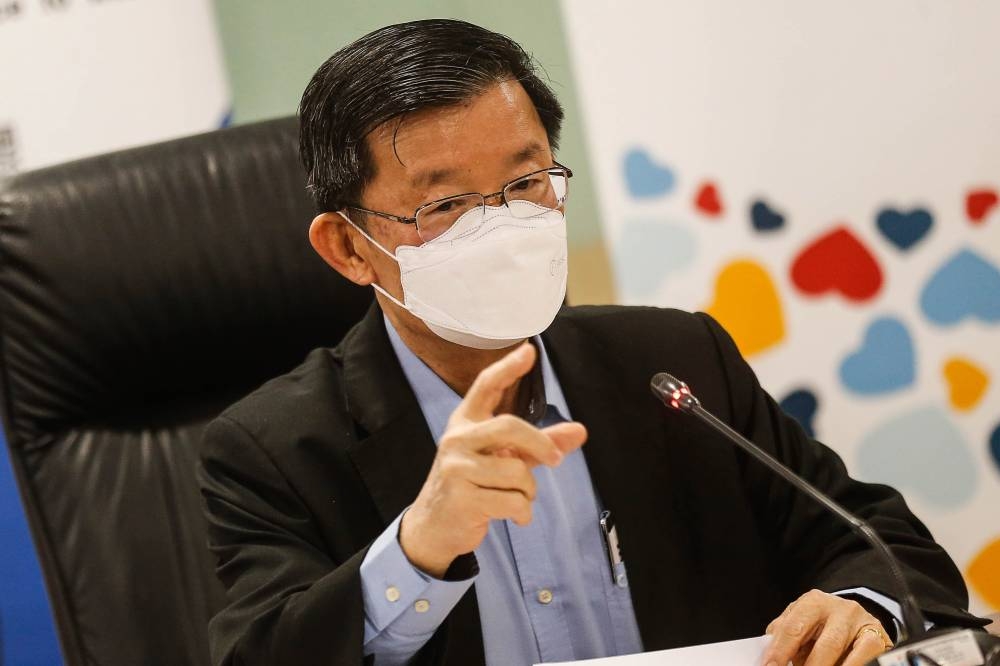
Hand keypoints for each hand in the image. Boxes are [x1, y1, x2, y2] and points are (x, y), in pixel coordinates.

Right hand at [399, 342, 586, 576]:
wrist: (434, 526)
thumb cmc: (473, 485)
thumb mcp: (504, 459)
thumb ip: (539, 445)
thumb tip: (581, 431)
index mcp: (466, 423)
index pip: (487, 387)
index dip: (508, 368)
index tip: (529, 351)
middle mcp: (457, 439)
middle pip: (510, 426)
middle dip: (541, 444)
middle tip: (556, 461)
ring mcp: (456, 468)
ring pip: (517, 472)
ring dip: (528, 492)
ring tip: (516, 498)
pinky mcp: (462, 498)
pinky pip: (513, 501)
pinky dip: (522, 513)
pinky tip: (512, 516)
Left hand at [763, 589, 893, 665]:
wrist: (854, 618)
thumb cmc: (821, 625)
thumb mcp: (801, 624)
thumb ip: (785, 635)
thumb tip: (769, 655)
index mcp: (812, 602)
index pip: (792, 628)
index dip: (779, 651)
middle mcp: (837, 608)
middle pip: (822, 644)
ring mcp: (859, 621)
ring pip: (840, 651)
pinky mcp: (876, 635)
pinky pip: (862, 657)